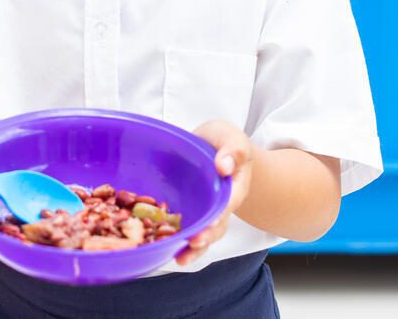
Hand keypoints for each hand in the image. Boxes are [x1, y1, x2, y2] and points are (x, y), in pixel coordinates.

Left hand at [176, 120, 253, 266]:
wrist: (213, 146)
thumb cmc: (223, 141)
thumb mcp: (231, 138)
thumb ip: (233, 149)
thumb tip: (224, 166)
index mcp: (234, 188)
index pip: (228, 204)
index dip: (220, 215)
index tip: (211, 224)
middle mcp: (220, 206)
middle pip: (216, 227)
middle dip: (206, 237)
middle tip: (194, 242)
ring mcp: (204, 211)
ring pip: (201, 234)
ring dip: (192, 248)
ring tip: (180, 258)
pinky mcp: (188, 211)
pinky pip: (183, 228)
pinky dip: (175, 240)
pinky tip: (163, 250)